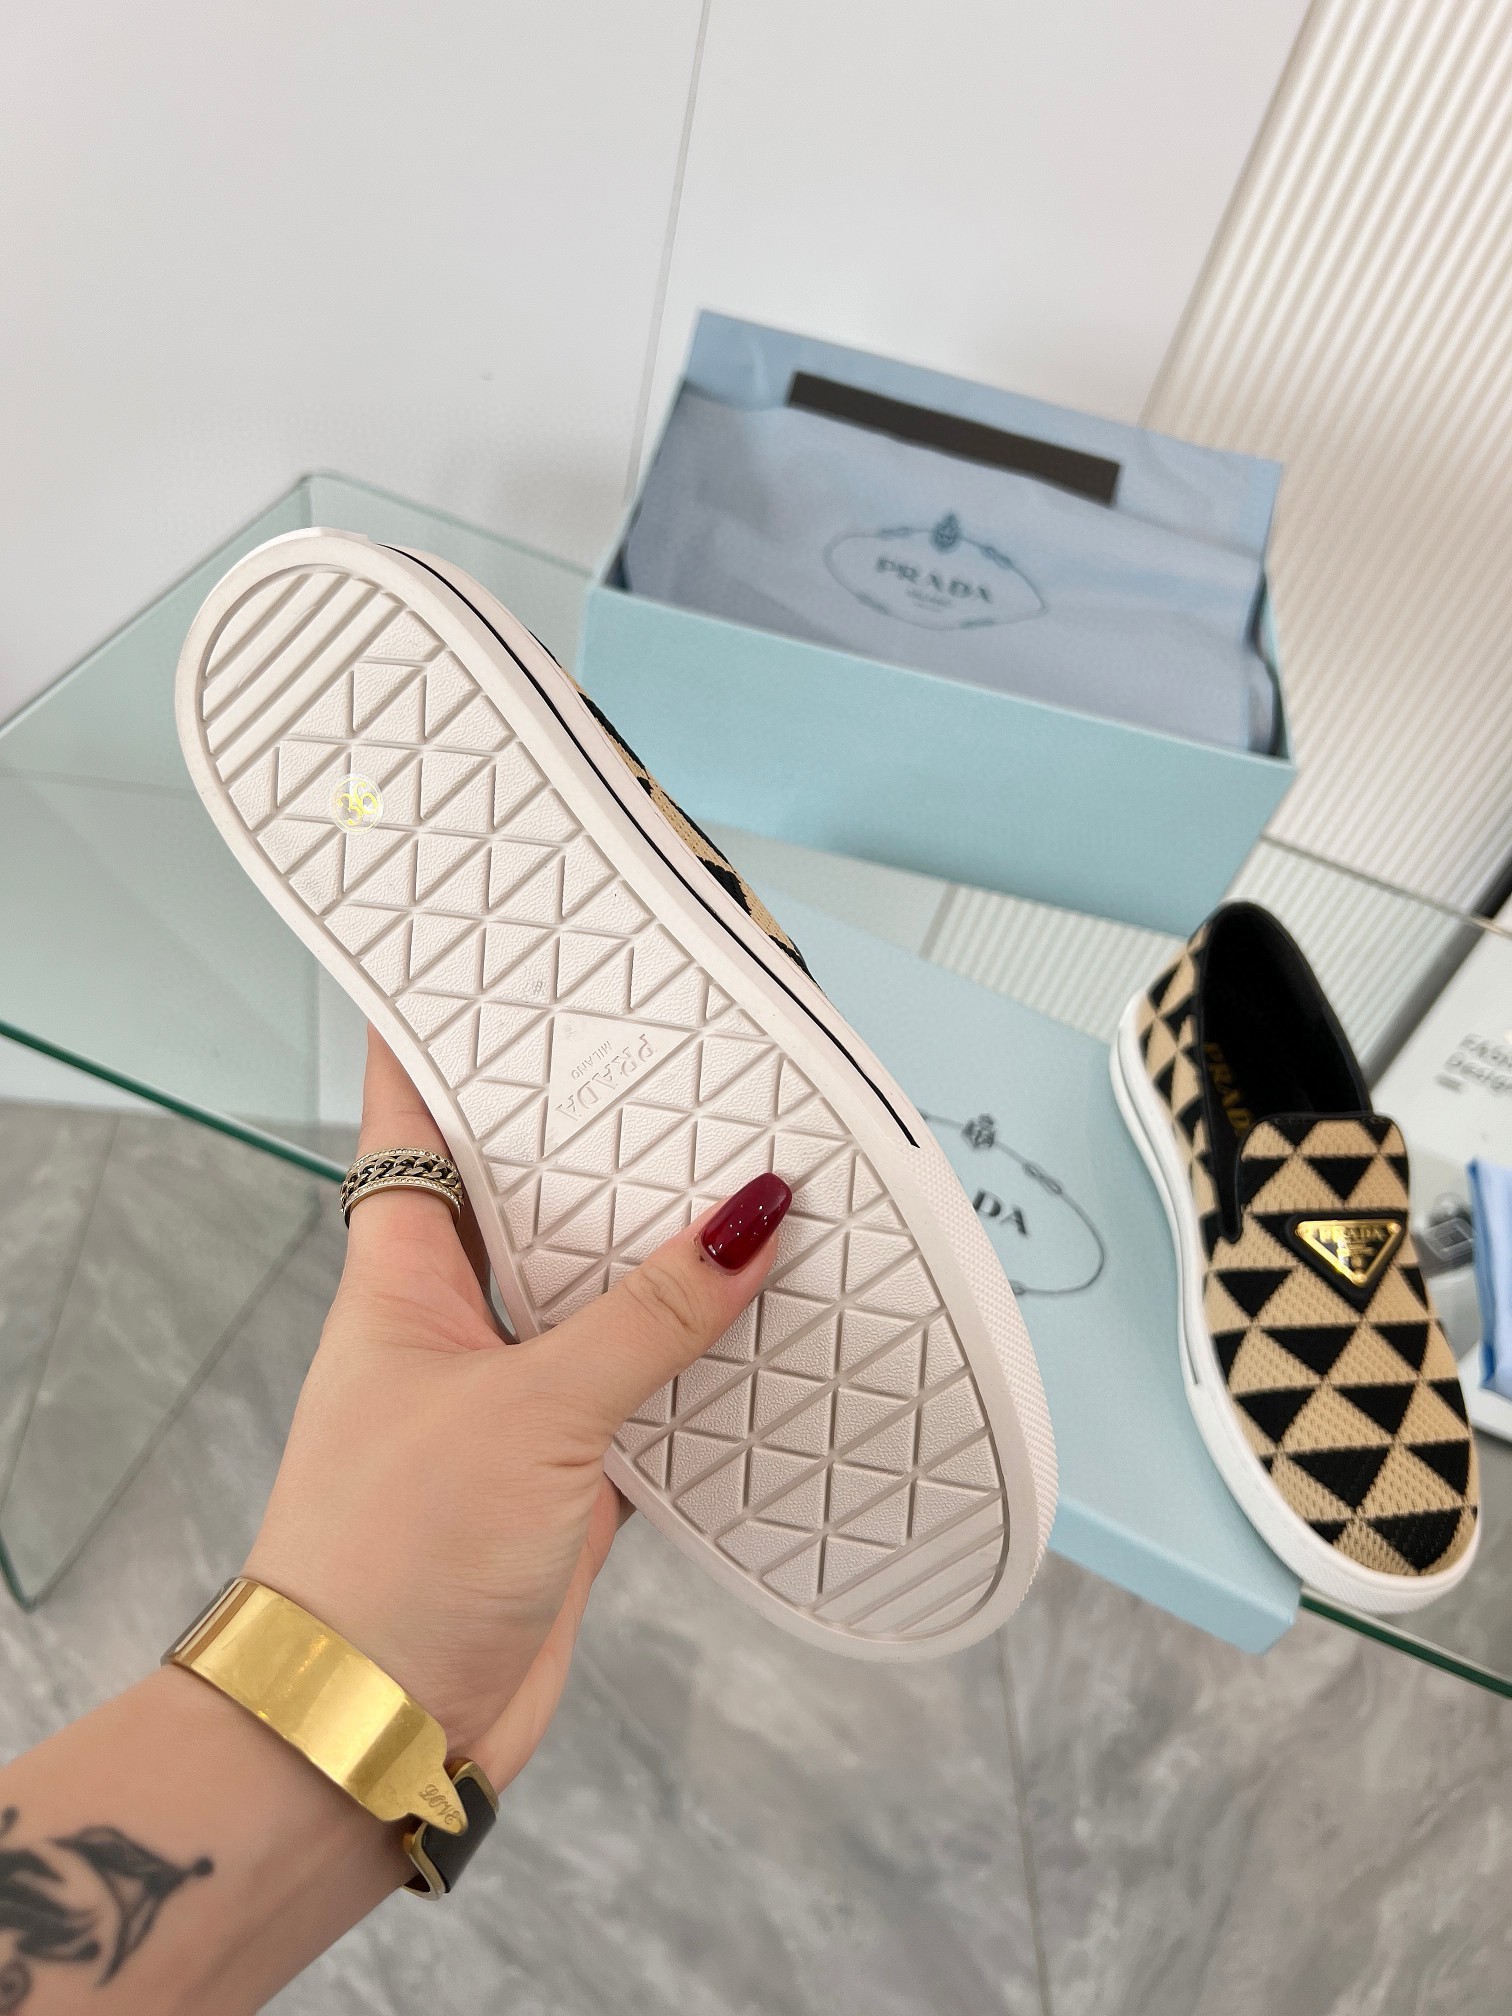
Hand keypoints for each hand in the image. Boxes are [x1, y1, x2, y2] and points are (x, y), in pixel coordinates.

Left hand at [245, 1030, 789, 1792]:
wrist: (374, 1732)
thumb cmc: (390, 1557)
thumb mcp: (528, 1411)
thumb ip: (647, 1316)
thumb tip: (749, 1218)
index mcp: (402, 1278)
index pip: (416, 1127)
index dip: (445, 1046)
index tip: (494, 977)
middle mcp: (455, 1328)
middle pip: (533, 1205)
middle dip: (600, 1145)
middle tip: (680, 1069)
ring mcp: (513, 1404)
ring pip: (603, 1302)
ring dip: (669, 1261)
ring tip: (756, 1179)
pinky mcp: (565, 1480)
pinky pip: (647, 1398)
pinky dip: (703, 1372)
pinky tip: (770, 1333)